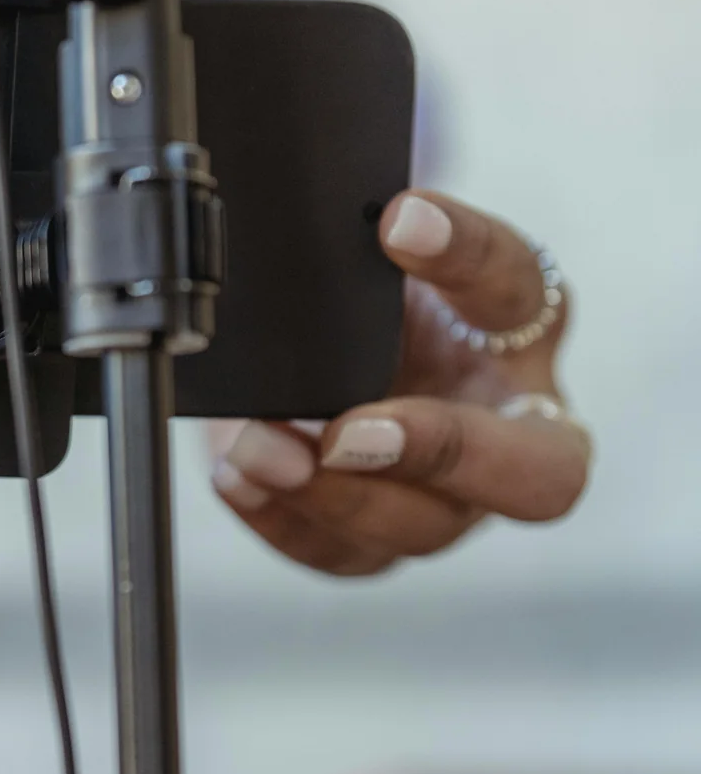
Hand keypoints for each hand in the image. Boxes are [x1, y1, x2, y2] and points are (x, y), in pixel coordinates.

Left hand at [208, 190, 591, 575]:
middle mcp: (511, 425)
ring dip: (336, 497)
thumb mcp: (369, 251)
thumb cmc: (363, 296)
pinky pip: (345, 555)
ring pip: (425, 528)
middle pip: (533, 473)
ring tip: (258, 452)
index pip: (519, 288)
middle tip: (346, 430)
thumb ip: (370, 236)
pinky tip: (239, 480)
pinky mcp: (379, 538)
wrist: (316, 345)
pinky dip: (285, 522)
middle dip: (438, 454)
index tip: (397, 221)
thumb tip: (366, 219)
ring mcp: (450, 497)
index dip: (465, 253)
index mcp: (522, 328)